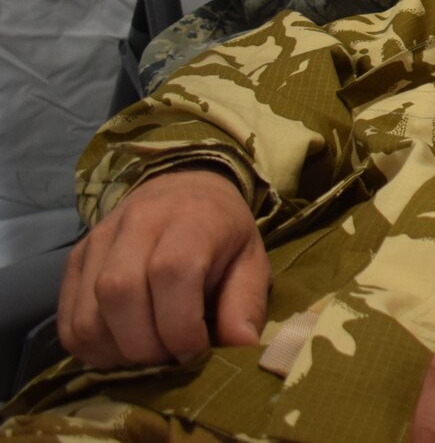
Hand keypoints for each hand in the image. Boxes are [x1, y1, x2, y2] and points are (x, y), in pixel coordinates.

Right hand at [58, 166, 266, 368]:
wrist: (185, 189)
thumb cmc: (223, 233)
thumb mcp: (251, 261)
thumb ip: (245, 304)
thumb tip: (242, 347)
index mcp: (191, 218)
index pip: (171, 273)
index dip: (181, 326)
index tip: (197, 352)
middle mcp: (137, 222)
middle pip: (120, 295)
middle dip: (147, 346)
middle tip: (172, 359)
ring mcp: (98, 240)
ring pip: (88, 315)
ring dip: (118, 352)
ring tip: (150, 354)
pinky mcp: (74, 260)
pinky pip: (68, 321)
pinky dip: (93, 349)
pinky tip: (123, 349)